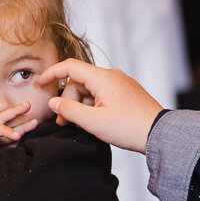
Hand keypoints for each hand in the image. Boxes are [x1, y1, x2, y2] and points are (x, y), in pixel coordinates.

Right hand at [37, 59, 161, 153]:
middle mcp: (112, 75)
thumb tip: (53, 102)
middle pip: (79, 81)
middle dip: (68, 100)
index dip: (52, 73)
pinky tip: (95, 121)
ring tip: (82, 125)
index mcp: (103, 78)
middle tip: (64, 122)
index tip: (40, 83)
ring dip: (81, 105)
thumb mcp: (93, 122)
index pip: (70, 67)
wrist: (159, 133)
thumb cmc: (129, 128)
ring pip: (90, 89)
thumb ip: (69, 110)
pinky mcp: (126, 92)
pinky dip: (93, 105)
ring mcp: (120, 83)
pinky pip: (102, 93)